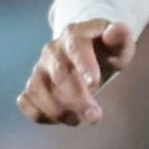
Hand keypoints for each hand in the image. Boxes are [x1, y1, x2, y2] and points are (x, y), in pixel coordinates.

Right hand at [18, 21, 137, 125]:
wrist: (86, 54)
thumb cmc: (105, 52)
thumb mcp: (119, 44)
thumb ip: (121, 38)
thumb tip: (118, 29)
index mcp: (75, 34)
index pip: (76, 46)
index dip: (84, 65)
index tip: (95, 84)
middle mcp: (53, 50)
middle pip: (59, 74)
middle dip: (76, 99)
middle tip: (95, 116)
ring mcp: (40, 67)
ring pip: (38, 89)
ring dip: (57, 110)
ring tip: (78, 119)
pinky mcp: (32, 85)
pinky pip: (27, 100)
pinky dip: (40, 114)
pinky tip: (60, 119)